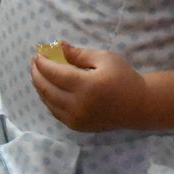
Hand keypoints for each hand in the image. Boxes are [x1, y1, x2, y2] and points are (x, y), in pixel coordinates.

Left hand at [29, 43, 147, 132]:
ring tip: (39, 73)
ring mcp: (75, 119)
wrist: (138, 106)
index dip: (42, 63)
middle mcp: (77, 105)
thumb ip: (79, 54)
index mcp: (86, 86)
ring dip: (40, 86)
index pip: (54, 74)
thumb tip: (58, 46)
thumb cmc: (123, 77)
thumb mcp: (104, 58)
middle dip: (37, 74)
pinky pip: (55, 112)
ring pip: (47, 102)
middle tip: (35, 62)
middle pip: (46, 89)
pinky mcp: (77, 126)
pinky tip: (49, 88)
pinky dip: (48, 99)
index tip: (37, 53)